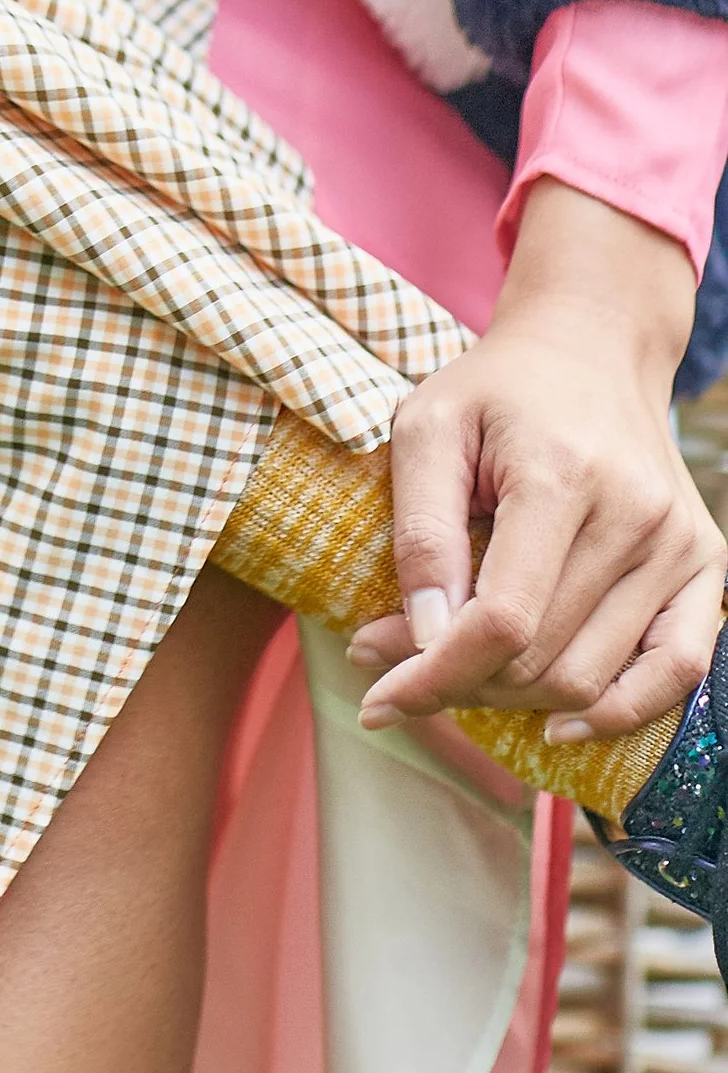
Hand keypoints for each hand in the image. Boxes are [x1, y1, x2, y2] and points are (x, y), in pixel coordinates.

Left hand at [349, 183, 723, 744]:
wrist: (591, 349)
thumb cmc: (496, 390)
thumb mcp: (427, 429)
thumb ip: (421, 531)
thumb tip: (424, 639)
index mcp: (561, 473)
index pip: (503, 619)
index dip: (434, 675)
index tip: (377, 697)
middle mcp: (636, 514)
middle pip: (544, 658)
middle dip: (460, 682)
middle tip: (398, 664)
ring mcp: (680, 544)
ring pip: (594, 677)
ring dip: (516, 698)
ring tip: (460, 668)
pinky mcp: (706, 565)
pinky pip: (676, 672)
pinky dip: (618, 712)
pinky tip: (558, 723)